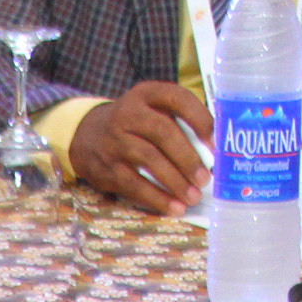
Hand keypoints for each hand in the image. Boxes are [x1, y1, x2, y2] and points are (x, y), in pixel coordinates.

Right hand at [67, 79, 211, 215]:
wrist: (87, 136)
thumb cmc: (135, 125)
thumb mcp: (152, 110)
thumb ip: (179, 122)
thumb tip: (213, 153)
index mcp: (147, 94)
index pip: (178, 99)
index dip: (199, 120)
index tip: (214, 144)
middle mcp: (128, 113)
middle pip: (163, 132)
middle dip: (187, 158)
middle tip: (205, 179)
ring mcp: (115, 140)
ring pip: (149, 159)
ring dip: (174, 181)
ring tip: (193, 196)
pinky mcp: (107, 167)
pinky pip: (134, 184)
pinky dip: (156, 198)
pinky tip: (173, 207)